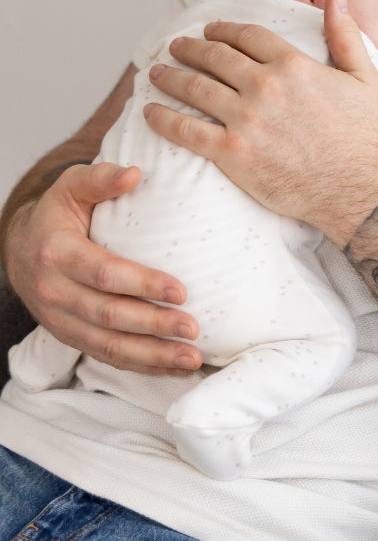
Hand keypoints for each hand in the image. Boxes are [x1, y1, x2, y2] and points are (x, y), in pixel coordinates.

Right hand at [4, 162, 201, 374]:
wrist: (21, 249)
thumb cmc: (57, 217)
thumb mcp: (71, 188)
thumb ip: (100, 179)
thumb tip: (135, 173)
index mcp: (57, 254)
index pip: (104, 274)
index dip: (143, 284)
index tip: (181, 291)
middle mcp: (55, 292)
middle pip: (110, 316)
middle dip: (154, 325)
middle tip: (193, 328)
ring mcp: (61, 320)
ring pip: (110, 346)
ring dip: (154, 355)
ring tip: (192, 358)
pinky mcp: (72, 338)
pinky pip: (108, 358)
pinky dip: (144, 366)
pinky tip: (175, 367)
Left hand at [144, 0, 377, 248]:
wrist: (356, 191)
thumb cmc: (362, 139)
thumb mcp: (364, 79)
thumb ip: (345, 34)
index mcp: (292, 65)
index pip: (247, 36)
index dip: (224, 31)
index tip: (210, 32)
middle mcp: (264, 86)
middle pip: (215, 57)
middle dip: (190, 49)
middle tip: (176, 47)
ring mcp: (245, 120)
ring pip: (195, 88)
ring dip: (171, 77)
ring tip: (158, 74)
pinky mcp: (232, 153)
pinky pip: (187, 130)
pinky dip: (164, 119)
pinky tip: (150, 112)